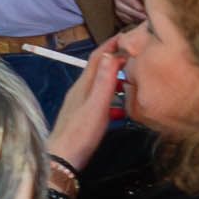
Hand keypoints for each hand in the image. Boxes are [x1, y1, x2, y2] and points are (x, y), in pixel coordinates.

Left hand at [47, 34, 124, 171]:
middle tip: (137, 58)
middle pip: (100, 70)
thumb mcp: (96, 105)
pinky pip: (102, 104)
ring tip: (135, 83)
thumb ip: (103, 81)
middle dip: (117, 61)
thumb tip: (111, 53)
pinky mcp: (83, 119)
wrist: (61, 161)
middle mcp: (80, 91)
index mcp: (83, 85)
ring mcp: (80, 105)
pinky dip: (114, 102)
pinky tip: (124, 111)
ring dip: (117, 82)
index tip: (128, 36)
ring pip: (101, 88)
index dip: (111, 45)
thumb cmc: (80, 134)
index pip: (98, 57)